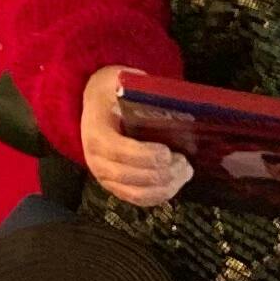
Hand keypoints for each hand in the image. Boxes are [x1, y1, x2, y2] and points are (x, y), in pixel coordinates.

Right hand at [79, 68, 194, 209]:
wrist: (95, 105)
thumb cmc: (111, 93)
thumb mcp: (119, 80)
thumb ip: (139, 88)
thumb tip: (167, 97)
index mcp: (95, 133)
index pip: (118, 151)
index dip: (145, 155)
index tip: (168, 151)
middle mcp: (96, 160)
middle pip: (130, 176)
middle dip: (162, 173)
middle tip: (184, 162)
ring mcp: (104, 177)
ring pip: (137, 193)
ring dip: (165, 187)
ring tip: (184, 172)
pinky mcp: (115, 186)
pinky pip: (139, 199)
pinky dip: (160, 195)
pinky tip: (175, 182)